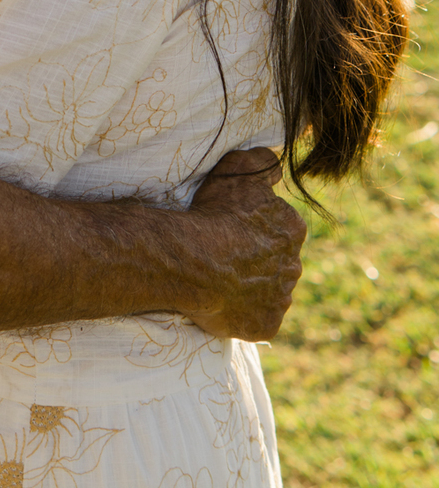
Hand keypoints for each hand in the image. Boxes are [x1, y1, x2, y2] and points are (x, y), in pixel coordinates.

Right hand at [181, 148, 305, 341]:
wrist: (193, 261)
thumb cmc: (215, 214)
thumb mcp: (238, 168)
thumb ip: (264, 161)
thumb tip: (279, 167)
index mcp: (293, 229)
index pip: (281, 227)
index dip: (256, 227)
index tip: (233, 227)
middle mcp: (294, 266)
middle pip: (278, 261)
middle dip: (258, 258)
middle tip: (227, 253)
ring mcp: (281, 299)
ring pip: (270, 290)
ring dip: (253, 286)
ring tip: (221, 278)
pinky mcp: (267, 325)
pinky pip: (259, 318)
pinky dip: (246, 312)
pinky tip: (224, 301)